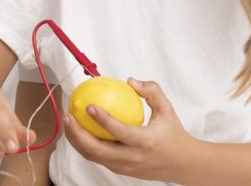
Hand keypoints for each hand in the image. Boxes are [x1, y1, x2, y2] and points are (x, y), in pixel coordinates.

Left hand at [62, 78, 196, 181]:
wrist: (182, 164)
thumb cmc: (173, 133)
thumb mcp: (167, 109)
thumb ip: (151, 91)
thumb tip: (129, 80)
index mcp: (145, 142)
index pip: (120, 132)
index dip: (102, 119)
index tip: (89, 106)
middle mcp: (133, 158)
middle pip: (98, 150)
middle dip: (78, 134)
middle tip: (68, 116)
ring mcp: (125, 167)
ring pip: (93, 157)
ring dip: (76, 141)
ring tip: (68, 122)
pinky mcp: (120, 171)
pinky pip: (98, 159)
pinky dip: (85, 146)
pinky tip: (78, 131)